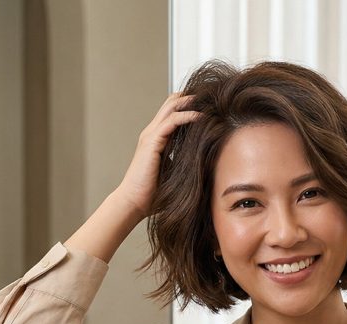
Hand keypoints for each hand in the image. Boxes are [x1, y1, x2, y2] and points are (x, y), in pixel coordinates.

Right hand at [114, 93, 201, 218]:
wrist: (134, 203)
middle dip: (192, 97)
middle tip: (212, 97)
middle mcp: (152, 133)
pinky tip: (201, 117)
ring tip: (209, 101)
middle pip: (172, 103)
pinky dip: (187, 115)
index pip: (173, 112)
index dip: (190, 105)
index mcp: (157, 139)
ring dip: (191, 102)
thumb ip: (185, 161)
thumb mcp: (175, 172)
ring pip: (171, 106)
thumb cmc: (152, 193)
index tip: (211, 106)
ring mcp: (150, 136)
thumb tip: (208, 160)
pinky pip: (172, 121)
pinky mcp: (151, 142)